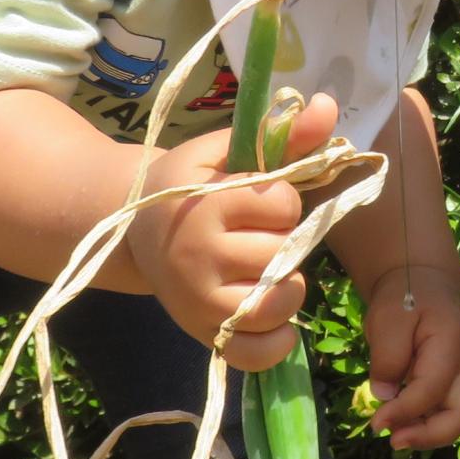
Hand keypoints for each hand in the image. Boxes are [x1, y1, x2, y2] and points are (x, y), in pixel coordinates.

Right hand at [126, 93, 339, 372]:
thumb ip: (283, 133)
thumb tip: (327, 104)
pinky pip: (259, 353)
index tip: (255, 199)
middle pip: (285, 252)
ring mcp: (198, 301)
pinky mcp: (203, 335)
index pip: (283, 204)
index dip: (281, 201)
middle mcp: (198, 255)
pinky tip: (268, 315)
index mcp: (206, 202)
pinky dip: (275, 340)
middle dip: (283, 242)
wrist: (133, 227)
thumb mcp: (230, 150)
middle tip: (253, 236)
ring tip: (264, 270)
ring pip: (280, 302)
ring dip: (286, 287)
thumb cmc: (193, 184)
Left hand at [360, 263, 459, 449]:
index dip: (405, 411)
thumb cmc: (404, 298)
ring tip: (394, 434)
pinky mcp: (452, 384)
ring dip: (427, 433)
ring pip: (457, 418)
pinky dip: (425, 424)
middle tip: (395, 440)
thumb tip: (385, 396)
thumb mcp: (387, 319)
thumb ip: (387, 357)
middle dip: (432, 435)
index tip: (376, 423)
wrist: (422, 285)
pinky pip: (444, 412)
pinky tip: (400, 423)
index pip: (432, 389)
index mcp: (451, 343)